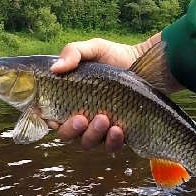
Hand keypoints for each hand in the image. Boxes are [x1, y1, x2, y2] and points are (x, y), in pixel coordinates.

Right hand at [48, 33, 163, 151]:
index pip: (50, 116)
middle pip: (66, 134)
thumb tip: (55, 68)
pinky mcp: (117, 136)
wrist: (147, 65)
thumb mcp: (93, 48)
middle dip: (71, 130)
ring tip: (104, 119)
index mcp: (68, 99)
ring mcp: (98, 128)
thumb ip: (72, 53)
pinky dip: (112, 141)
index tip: (54, 118)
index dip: (49, 120)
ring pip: (87, 142)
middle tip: (81, 119)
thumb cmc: (115, 56)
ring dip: (92, 134)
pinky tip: (118, 129)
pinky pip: (110, 146)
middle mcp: (80, 116)